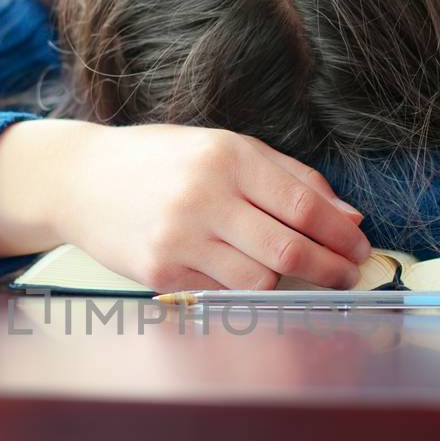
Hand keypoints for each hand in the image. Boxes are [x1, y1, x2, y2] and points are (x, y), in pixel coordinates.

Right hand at [0, 120, 369, 289]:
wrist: (80, 180)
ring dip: (286, 281)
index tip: (359, 248)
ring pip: (260, 279)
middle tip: (347, 276)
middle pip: (289, 249)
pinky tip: (247, 275)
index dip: (341, 235)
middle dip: (329, 268)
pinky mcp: (159, 272)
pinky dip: (243, 288)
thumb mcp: (225, 148)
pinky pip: (222, 292)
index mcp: (227, 157)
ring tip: (294, 273)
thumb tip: (346, 217)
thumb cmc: (159, 160)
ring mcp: (179, 238)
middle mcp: (204, 196)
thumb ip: (289, 178)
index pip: (305, 206)